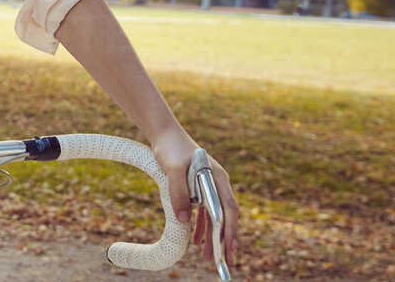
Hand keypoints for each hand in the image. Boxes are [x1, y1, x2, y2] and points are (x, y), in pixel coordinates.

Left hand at [152, 128, 239, 267]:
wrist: (164, 134)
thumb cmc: (171, 148)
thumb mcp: (172, 169)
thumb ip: (178, 193)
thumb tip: (184, 220)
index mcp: (217, 178)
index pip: (228, 209)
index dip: (230, 230)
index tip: (229, 248)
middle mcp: (217, 184)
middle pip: (225, 216)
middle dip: (225, 240)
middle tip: (225, 262)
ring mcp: (208, 187)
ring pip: (214, 217)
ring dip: (212, 237)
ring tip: (207, 257)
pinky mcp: (198, 188)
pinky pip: (203, 212)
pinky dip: (201, 226)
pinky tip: (195, 240)